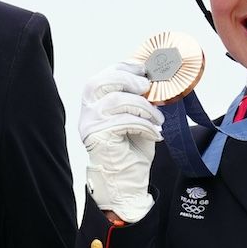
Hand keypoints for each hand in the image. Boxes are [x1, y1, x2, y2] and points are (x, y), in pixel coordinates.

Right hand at [79, 61, 163, 222]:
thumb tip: (154, 80)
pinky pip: (125, 121)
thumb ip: (139, 98)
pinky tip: (155, 134)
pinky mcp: (97, 136)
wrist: (127, 180)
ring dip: (144, 107)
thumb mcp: (138, 117)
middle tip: (148, 88)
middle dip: (128, 79)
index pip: (103, 76)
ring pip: (117, 100)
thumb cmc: (131, 150)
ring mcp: (90, 123)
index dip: (123, 68)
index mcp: (95, 103)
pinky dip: (145, 125)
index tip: (144, 69)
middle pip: (101, 81)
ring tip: (158, 119)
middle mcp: (88, 111)